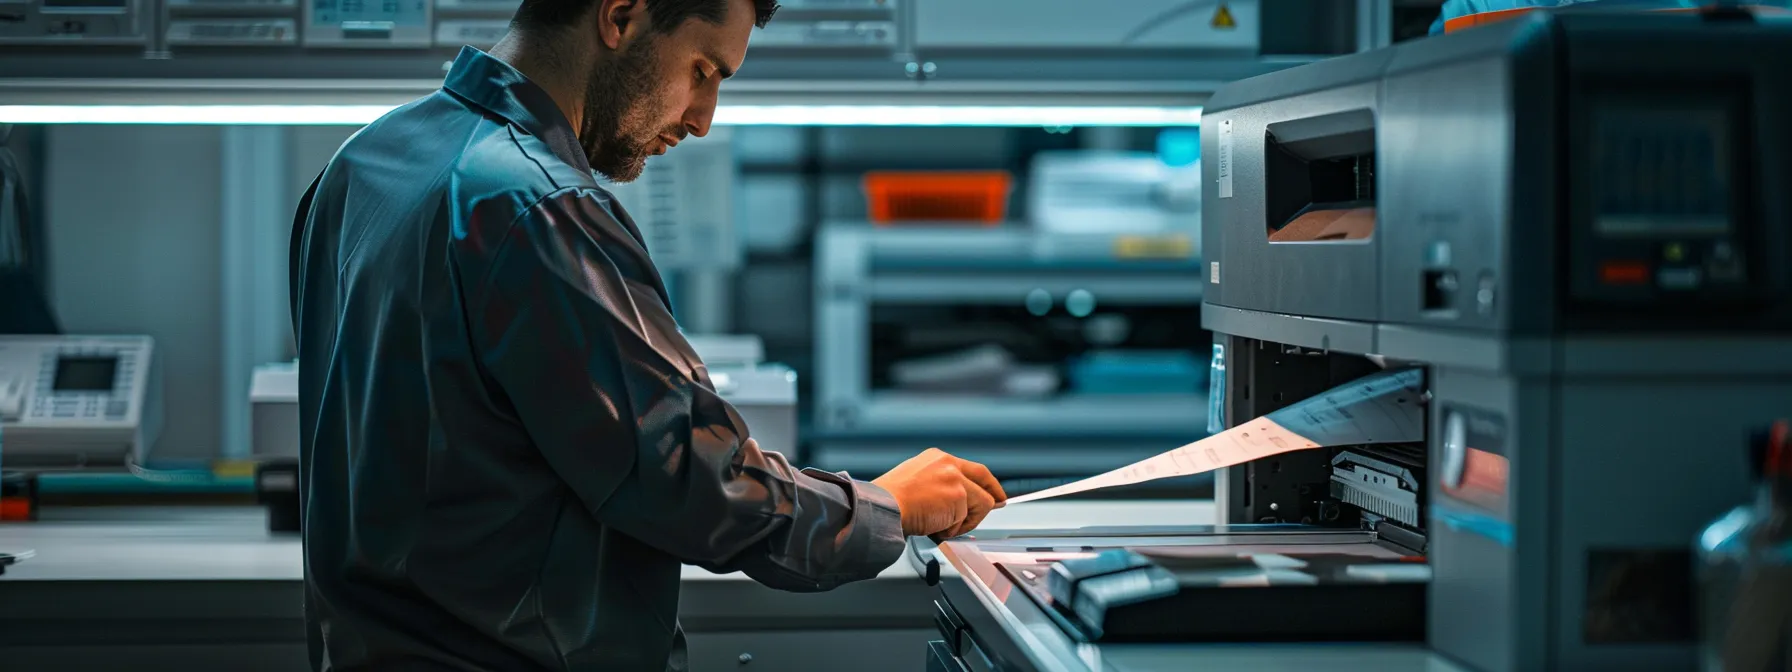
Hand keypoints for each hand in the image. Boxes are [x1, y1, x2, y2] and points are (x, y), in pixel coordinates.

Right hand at [872, 448, 1006, 539]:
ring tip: (943, 526)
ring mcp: (955, 479)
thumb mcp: (915, 482)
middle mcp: (948, 464)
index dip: (986, 482)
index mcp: (937, 458)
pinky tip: (937, 528)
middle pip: (984, 479)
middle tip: (998, 505)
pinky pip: (969, 520)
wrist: (882, 507)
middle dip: (992, 496)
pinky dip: (955, 529)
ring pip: (981, 504)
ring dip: (965, 521)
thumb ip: (939, 485)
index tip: (994, 492)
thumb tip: (955, 500)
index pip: (971, 468)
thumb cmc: (890, 501)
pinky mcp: (959, 497)